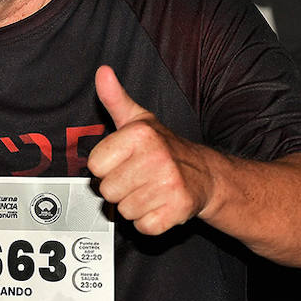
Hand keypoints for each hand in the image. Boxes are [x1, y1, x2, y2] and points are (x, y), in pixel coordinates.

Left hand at [86, 65, 213, 233]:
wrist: (206, 174)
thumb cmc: (164, 147)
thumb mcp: (139, 120)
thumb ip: (115, 99)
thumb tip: (102, 73)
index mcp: (140, 134)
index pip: (95, 166)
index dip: (107, 167)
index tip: (124, 161)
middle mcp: (156, 157)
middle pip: (107, 191)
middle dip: (120, 188)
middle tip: (139, 178)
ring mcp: (169, 184)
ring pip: (124, 210)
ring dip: (135, 205)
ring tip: (151, 190)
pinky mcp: (177, 210)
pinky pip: (143, 226)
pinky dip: (150, 221)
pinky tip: (161, 205)